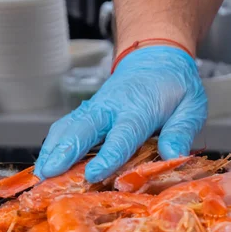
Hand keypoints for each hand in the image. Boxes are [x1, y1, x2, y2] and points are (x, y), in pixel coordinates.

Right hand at [34, 45, 206, 182]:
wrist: (157, 57)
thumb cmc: (176, 86)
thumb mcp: (191, 106)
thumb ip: (181, 131)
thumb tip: (174, 156)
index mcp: (140, 107)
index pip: (123, 134)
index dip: (108, 155)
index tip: (93, 174)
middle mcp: (112, 106)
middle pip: (85, 127)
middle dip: (65, 150)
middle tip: (48, 173)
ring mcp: (97, 107)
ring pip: (69, 126)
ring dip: (52, 149)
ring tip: (39, 174)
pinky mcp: (88, 111)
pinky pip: (66, 126)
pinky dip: (53, 144)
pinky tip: (44, 164)